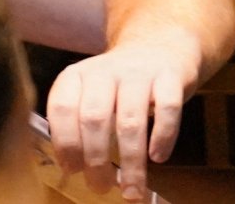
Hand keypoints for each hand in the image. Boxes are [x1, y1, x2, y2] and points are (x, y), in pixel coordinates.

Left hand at [45, 40, 199, 201]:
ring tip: (133, 188)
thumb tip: (74, 169)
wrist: (161, 45)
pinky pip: (167, 109)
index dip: (65, 143)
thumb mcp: (89, 94)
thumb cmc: (119, 84)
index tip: (72, 170)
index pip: (63, 109)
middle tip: (101, 186)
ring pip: (131, 121)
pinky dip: (163, 137)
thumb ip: (77, 125)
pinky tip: (159, 157)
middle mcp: (106, 70)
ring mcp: (140, 71)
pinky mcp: (171, 75)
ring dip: (131, 161)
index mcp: (78, 75)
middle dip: (96, 160)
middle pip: (95, 119)